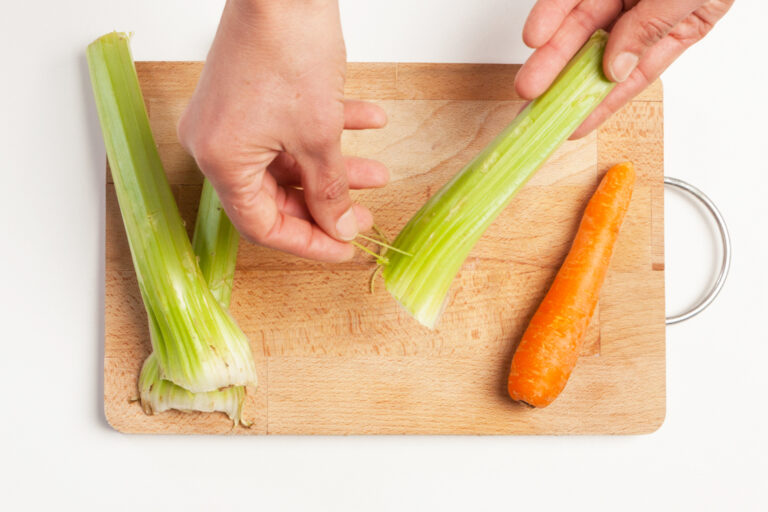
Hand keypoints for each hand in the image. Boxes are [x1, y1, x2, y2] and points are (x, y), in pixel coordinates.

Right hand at [178, 0, 388, 261]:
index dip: (308, 242)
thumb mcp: (318, 135)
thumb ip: (329, 190)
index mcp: (221, 160)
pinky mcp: (250, 96)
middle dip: (327, 203)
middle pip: (276, 195)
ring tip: (378, 171)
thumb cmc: (287, 47)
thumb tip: (339, 227)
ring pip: (288, 162)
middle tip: (363, 213)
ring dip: (334, 167)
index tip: (344, 246)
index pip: (263, 225)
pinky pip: (288, 129)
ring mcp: (231, 119)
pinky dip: (327, 130)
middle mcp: (216, 143)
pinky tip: (369, 121)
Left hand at [515, 0, 733, 137]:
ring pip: (578, 21)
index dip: (601, 104)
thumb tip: (615, 70)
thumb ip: (654, 30)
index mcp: (678, 26)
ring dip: (551, 49)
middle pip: (596, 50)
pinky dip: (553, 9)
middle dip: (563, 78)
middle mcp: (644, 7)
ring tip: (528, 76)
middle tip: (537, 100)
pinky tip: (537, 30)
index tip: (570, 128)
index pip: (633, 75)